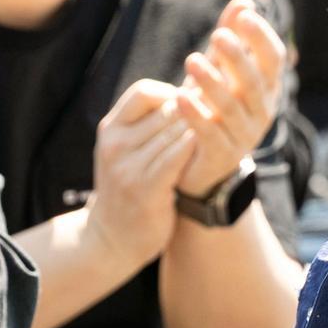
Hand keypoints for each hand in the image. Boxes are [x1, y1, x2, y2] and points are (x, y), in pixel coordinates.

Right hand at [84, 78, 197, 272]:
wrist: (111, 240)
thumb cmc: (129, 190)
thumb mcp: (126, 152)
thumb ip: (150, 125)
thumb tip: (192, 87)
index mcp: (110, 130)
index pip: (143, 92)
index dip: (171, 94)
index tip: (188, 110)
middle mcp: (115, 145)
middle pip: (167, 111)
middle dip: (195, 113)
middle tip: (218, 114)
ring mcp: (127, 167)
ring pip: (176, 132)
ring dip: (199, 130)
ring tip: (216, 132)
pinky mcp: (144, 188)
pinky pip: (177, 156)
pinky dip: (194, 149)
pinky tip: (207, 152)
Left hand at [176, 0, 284, 193]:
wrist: (201, 164)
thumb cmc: (214, 109)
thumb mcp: (223, 73)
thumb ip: (232, 39)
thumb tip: (243, 1)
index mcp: (266, 88)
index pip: (273, 59)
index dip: (261, 37)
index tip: (243, 16)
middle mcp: (261, 112)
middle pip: (254, 82)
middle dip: (237, 58)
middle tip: (217, 36)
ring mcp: (243, 136)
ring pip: (231, 107)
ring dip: (212, 82)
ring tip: (191, 60)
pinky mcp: (221, 155)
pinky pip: (210, 133)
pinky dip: (196, 115)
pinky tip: (180, 97)